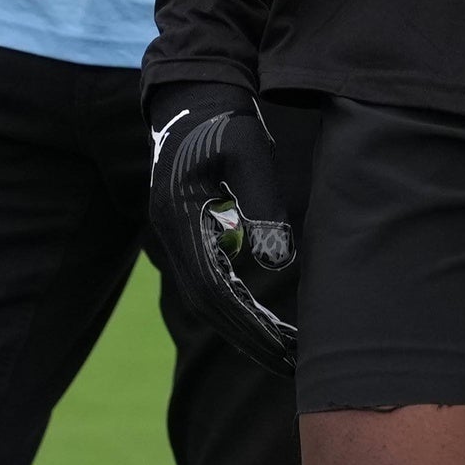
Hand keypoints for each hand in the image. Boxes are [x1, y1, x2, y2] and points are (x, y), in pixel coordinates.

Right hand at [146, 91, 300, 372]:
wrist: (193, 97)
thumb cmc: (225, 120)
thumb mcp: (247, 151)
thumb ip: (261, 201)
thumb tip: (278, 261)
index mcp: (180, 218)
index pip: (214, 288)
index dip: (248, 324)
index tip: (283, 348)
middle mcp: (173, 234)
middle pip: (208, 305)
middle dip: (248, 338)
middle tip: (291, 367)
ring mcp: (177, 236)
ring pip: (208, 298)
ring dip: (244, 328)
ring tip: (285, 355)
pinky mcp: (189, 233)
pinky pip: (211, 282)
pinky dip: (238, 307)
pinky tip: (264, 321)